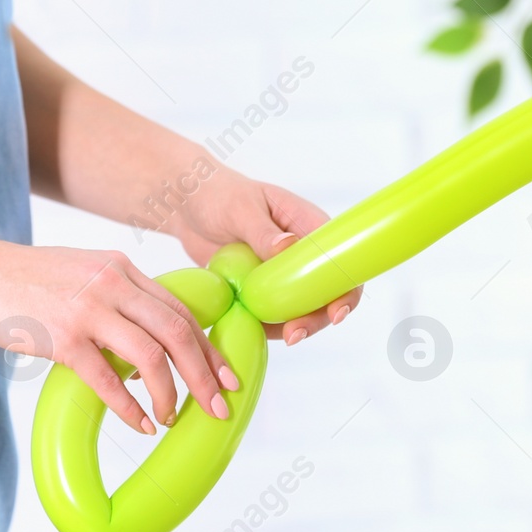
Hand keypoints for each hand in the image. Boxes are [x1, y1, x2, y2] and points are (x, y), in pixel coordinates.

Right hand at [0, 237, 239, 434]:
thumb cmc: (17, 280)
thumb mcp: (77, 276)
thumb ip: (112, 303)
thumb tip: (139, 359)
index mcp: (120, 268)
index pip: (180, 309)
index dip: (208, 345)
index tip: (224, 375)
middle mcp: (113, 283)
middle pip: (180, 332)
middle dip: (206, 374)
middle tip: (219, 406)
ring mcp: (88, 309)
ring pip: (152, 356)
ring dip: (170, 394)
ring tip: (171, 418)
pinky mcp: (62, 337)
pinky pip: (108, 380)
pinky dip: (130, 407)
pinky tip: (139, 424)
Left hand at [166, 167, 362, 345]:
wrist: (186, 204)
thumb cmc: (218, 193)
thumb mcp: (240, 208)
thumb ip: (262, 231)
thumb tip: (288, 246)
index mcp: (307, 226)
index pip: (340, 260)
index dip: (346, 288)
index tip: (337, 311)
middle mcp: (299, 253)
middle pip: (324, 292)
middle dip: (317, 317)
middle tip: (296, 334)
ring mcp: (279, 274)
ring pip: (299, 308)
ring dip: (293, 327)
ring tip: (280, 338)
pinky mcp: (258, 289)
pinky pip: (269, 313)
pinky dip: (266, 326)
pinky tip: (253, 331)